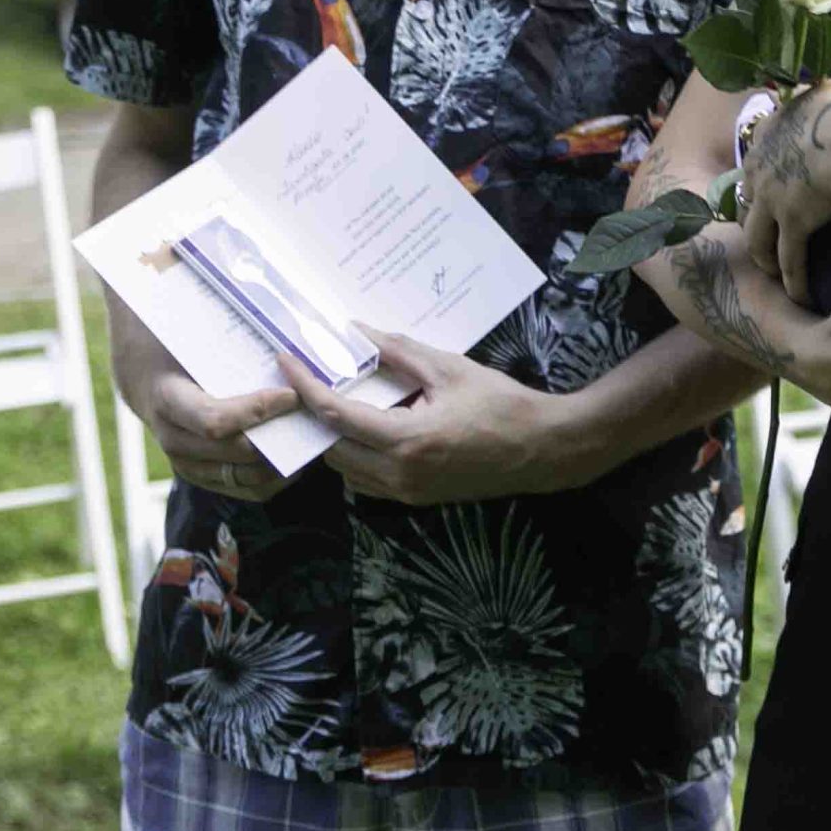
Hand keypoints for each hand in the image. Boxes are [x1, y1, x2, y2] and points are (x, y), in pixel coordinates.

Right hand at [130, 353, 298, 502]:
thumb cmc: (178, 352)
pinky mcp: (202, 477)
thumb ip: (224, 343)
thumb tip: (275, 343)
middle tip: (313, 417)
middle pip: (234, 451)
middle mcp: (173, 439)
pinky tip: (295, 454)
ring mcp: (186, 463)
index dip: (256, 411)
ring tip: (310, 437)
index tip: (292, 394)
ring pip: (242, 476)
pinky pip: (243, 488)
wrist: (148, 380)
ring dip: (280, 460)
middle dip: (278, 435)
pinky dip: (273, 476)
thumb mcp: (190, 340)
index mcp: (168, 400)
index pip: (214, 419)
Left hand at [280, 326, 593, 505]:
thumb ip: (399, 351)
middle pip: (332, 448)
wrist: (543, 448)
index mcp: (407, 440)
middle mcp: (400, 474)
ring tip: (341, 402)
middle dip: (316, 415)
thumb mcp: (449, 369)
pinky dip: (358, 455)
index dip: (306, 386)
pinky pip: (368, 480)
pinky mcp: (416, 498)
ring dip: (336, 439)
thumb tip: (358, 332)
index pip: (337, 415)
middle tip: (311, 380)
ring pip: (346, 470)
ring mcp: (407, 492)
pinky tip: (371, 428)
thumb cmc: (501, 403)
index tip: (287, 361)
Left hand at [742, 78, 830, 306]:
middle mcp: (762, 164)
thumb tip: (830, 92)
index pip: (758, 154)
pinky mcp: (792, 223)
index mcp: (771, 130)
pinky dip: (794, 280)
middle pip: (748, 198)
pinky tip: (801, 296)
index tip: (774, 185)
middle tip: (769, 234)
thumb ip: (824, 96)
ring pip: (756, 236)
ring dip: (764, 256)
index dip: (764, 173)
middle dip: (755, 218)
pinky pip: (788, 259)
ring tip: (775, 273)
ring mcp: (772, 196)